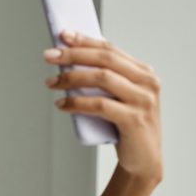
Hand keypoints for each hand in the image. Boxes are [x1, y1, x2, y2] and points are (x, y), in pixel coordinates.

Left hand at [44, 29, 162, 182]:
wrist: (142, 161)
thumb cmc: (124, 127)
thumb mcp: (117, 99)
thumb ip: (104, 81)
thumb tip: (68, 64)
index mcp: (143, 72)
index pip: (110, 50)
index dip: (85, 41)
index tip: (62, 35)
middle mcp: (147, 82)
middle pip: (105, 60)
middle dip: (74, 55)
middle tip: (48, 55)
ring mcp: (143, 100)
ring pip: (102, 79)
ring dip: (71, 78)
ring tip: (50, 82)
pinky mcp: (134, 120)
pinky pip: (100, 106)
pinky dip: (77, 104)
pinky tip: (60, 105)